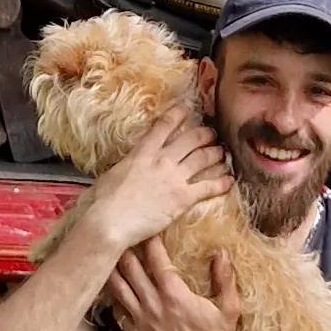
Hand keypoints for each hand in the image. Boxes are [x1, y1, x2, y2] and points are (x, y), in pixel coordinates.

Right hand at [81, 108, 233, 256]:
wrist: (108, 221)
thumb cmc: (101, 201)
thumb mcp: (111, 174)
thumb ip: (125, 167)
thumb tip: (125, 169)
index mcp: (142, 152)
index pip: (164, 125)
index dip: (179, 114)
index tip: (186, 109)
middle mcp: (162, 160)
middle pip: (192, 139)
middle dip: (205, 134)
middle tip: (211, 134)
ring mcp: (174, 178)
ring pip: (204, 158)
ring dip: (216, 154)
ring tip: (222, 153)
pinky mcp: (182, 198)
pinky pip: (208, 187)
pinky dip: (221, 183)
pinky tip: (229, 180)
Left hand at [106, 241, 242, 330]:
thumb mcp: (228, 308)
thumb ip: (225, 278)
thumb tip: (222, 252)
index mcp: (174, 295)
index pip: (155, 260)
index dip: (149, 241)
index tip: (147, 227)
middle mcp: (152, 305)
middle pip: (129, 270)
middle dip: (125, 249)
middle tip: (123, 234)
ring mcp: (140, 321)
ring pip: (118, 289)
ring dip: (113, 270)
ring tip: (108, 255)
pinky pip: (117, 312)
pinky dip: (114, 298)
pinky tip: (114, 289)